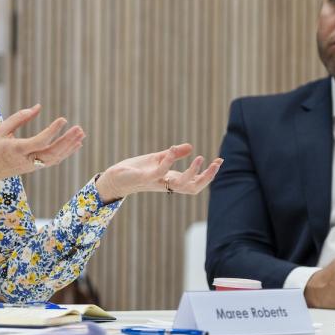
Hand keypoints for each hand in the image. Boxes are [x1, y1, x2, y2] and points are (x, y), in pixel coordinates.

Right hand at [0, 104, 83, 200]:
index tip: (63, 119)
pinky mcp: (33, 168)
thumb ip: (18, 118)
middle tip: (79, 128)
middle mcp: (26, 160)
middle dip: (67, 141)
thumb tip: (37, 107)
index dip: (53, 131)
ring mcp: (31, 166)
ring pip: (55, 159)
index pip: (40, 142)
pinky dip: (65, 153)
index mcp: (16, 150)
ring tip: (81, 134)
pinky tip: (75, 144)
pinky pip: (52, 161)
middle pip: (52, 153)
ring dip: (69, 147)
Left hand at [94, 143, 222, 203]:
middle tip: (217, 162)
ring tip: (200, 157)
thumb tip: (190, 147)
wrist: (114, 178)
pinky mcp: (144, 178)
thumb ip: (173, 154)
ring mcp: (156, 182)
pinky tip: (173, 150)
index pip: (195, 181)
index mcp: (171, 180)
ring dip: (192, 172)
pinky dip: (169, 161)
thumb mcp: (157, 159)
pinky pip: (160, 172)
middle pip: (193, 188)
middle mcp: (166, 184)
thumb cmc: (135, 170)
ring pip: (180, 184)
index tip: (220, 160)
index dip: (209, 174)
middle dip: (208, 177)